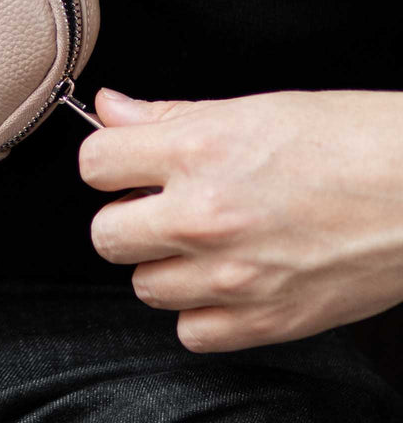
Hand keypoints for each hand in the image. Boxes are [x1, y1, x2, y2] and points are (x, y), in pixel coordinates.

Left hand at [79, 88, 402, 352]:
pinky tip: (227, 279)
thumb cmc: (348, 138)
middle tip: (159, 205)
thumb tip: (108, 109)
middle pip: (104, 234)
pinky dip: (201, 310)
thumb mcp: (250, 108)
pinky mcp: (269, 320)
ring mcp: (236, 275)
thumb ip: (167, 115)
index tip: (125, 163)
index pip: (93, 163)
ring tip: (202, 241)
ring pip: (144, 285)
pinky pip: (191, 333)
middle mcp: (207, 215)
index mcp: (198, 150)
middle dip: (125, 217)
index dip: (108, 161)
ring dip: (163, 263)